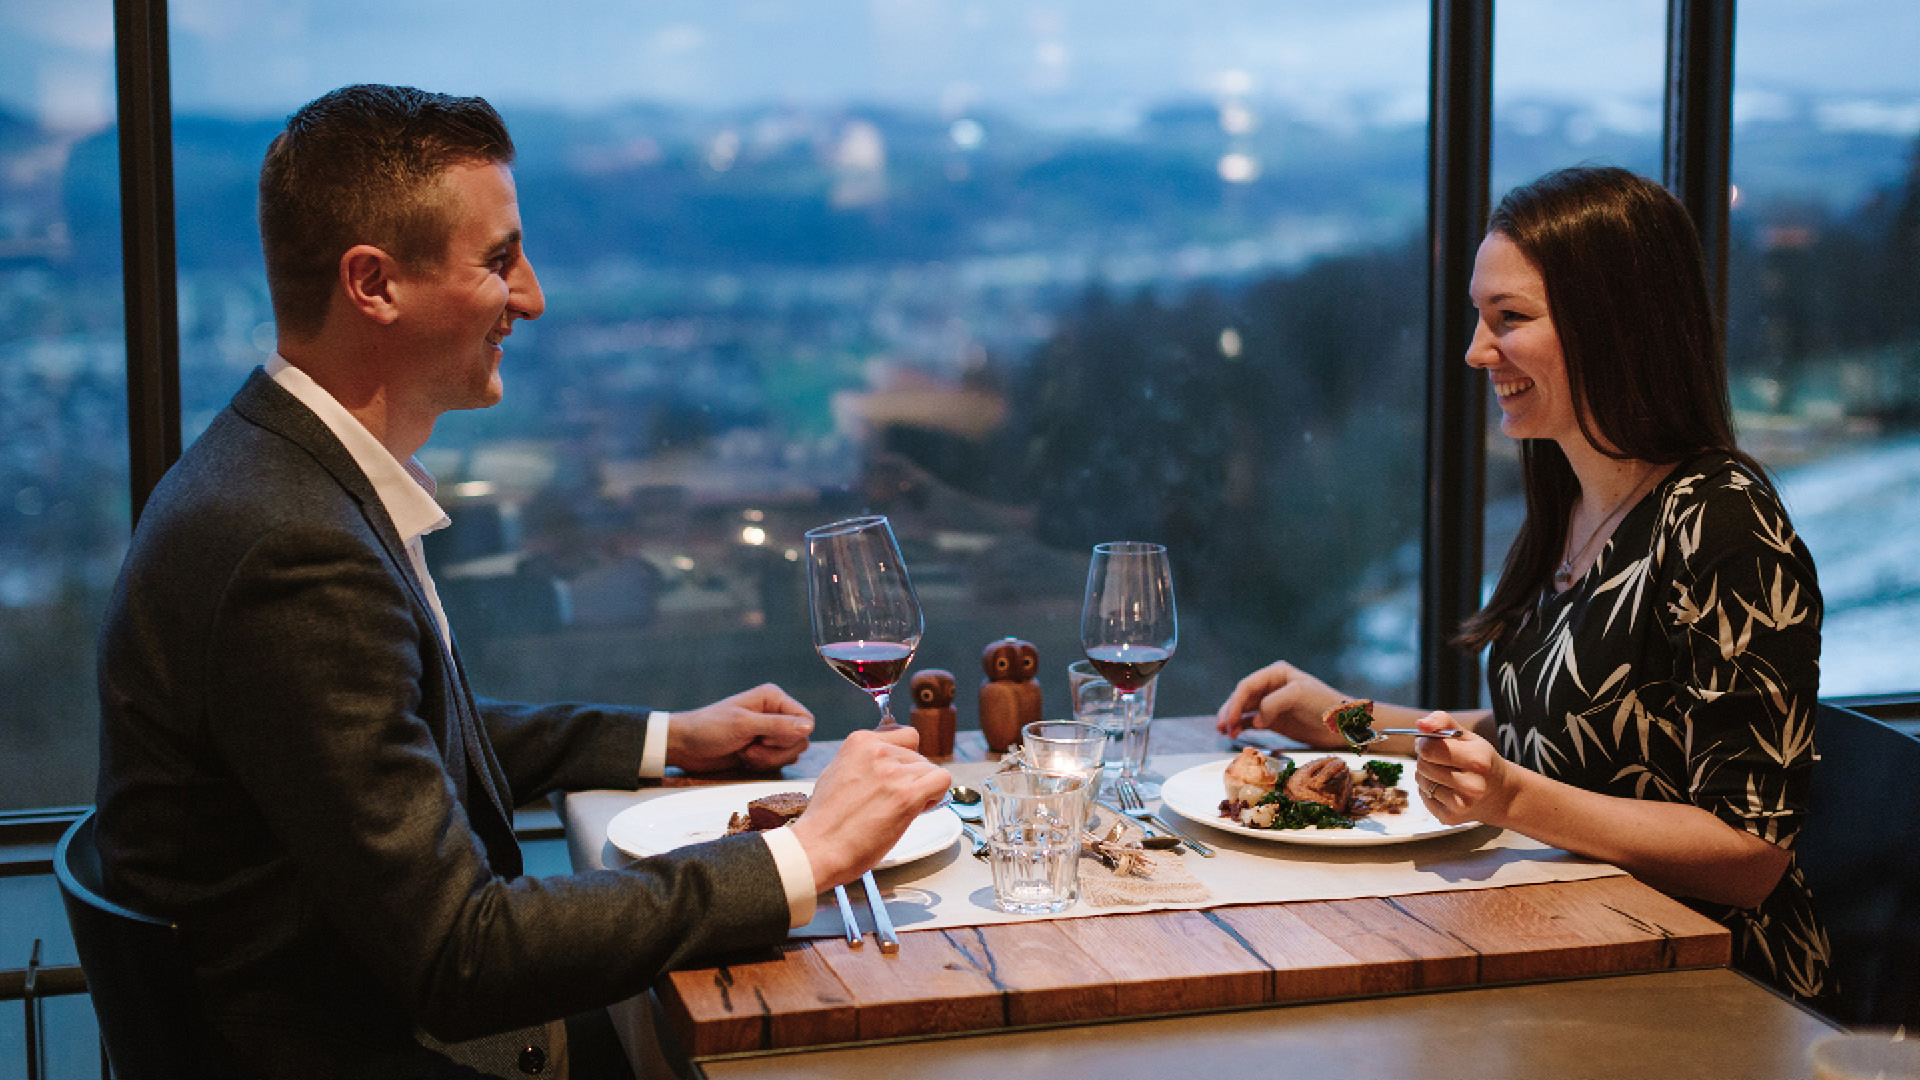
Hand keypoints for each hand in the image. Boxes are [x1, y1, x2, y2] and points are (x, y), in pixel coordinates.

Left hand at [666, 684, 813, 772]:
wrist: (686, 746)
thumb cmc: (709, 729)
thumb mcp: (743, 725)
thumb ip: (777, 725)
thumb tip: (809, 727)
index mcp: (773, 698)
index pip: (806, 720)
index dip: (789, 735)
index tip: (764, 736)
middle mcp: (776, 713)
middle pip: (801, 739)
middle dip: (775, 750)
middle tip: (750, 747)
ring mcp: (770, 732)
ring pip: (792, 753)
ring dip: (768, 759)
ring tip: (745, 753)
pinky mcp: (764, 749)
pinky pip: (780, 762)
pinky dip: (764, 765)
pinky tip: (745, 758)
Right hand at [788, 727, 950, 890]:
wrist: (818, 847)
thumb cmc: (824, 821)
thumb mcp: (836, 772)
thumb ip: (863, 761)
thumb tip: (884, 761)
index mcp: (860, 742)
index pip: (904, 735)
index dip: (905, 757)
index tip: (898, 774)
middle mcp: (878, 751)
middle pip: (918, 755)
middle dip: (912, 777)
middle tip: (894, 800)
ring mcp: (893, 772)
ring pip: (931, 769)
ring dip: (924, 789)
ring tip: (901, 809)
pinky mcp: (907, 795)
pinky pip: (942, 781)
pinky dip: (936, 796)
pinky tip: (918, 809)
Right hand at [1215, 661, 1345, 746]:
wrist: (1345, 726)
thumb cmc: (1326, 706)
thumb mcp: (1299, 695)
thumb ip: (1273, 704)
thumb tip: (1255, 720)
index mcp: (1277, 674)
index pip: (1247, 685)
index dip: (1235, 702)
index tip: (1229, 720)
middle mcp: (1272, 686)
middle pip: (1242, 697)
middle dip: (1229, 711)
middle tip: (1223, 728)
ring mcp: (1272, 703)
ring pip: (1244, 709)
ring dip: (1232, 719)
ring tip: (1224, 732)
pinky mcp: (1275, 720)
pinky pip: (1251, 721)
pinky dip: (1241, 726)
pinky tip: (1234, 734)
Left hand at [1412, 711, 1515, 825]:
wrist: (1501, 794)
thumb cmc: (1482, 760)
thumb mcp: (1468, 736)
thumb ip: (1442, 721)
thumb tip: (1420, 724)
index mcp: (1478, 759)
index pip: (1429, 749)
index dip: (1423, 743)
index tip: (1430, 743)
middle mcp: (1472, 785)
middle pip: (1423, 766)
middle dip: (1425, 759)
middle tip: (1440, 759)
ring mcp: (1462, 804)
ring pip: (1421, 782)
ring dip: (1426, 774)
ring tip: (1445, 774)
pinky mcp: (1451, 818)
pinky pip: (1423, 798)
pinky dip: (1428, 791)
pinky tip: (1445, 788)